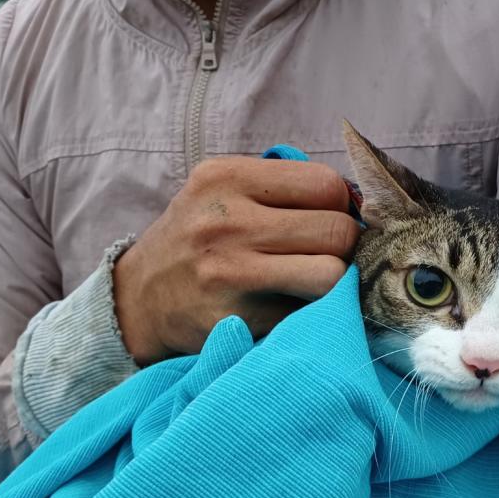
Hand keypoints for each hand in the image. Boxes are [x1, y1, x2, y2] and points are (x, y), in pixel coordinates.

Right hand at [112, 157, 360, 363]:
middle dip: (343, 247)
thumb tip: (360, 203)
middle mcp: (226, 220)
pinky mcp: (235, 320)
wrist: (138, 299)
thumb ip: (282, 187)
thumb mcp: (222, 191)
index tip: (325, 222)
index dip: (339, 207)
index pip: (327, 185)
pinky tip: (285, 307)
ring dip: (334, 284)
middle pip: (337, 231)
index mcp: (227, 178)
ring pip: (332, 276)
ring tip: (312, 282)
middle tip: (324, 256)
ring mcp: (229, 273)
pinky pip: (306, 316)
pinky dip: (307, 314)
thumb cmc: (197, 240)